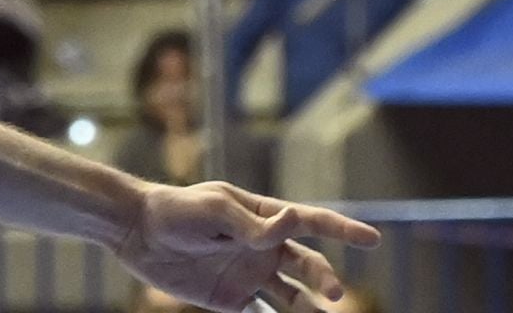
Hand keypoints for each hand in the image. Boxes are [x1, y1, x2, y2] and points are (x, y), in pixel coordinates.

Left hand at [117, 181, 377, 312]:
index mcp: (263, 215)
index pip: (310, 221)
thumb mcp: (214, 209)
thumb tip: (292, 221)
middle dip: (324, 278)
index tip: (372, 240)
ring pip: (292, 296)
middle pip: (306, 264)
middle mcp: (263, 246)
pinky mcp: (232, 299)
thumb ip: (251, 224)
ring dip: (310, 309)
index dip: (342, 230)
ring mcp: (250, 274)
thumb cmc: (178, 209)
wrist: (140, 233)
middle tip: (335, 296)